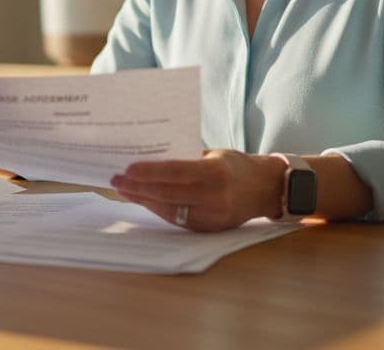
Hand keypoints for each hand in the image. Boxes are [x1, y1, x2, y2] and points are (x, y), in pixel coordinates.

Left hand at [110, 150, 287, 231]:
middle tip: (116, 180)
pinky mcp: (210, 229)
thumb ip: (186, 158)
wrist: (267, 189)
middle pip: (167, 194)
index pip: (175, 172)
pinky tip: (145, 201)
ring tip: (125, 190)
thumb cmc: (237, 166)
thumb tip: (149, 158)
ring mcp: (213, 216)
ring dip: (144, 201)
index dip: (148, 172)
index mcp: (216, 173)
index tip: (127, 169)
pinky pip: (178, 220)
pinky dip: (159, 210)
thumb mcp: (214, 154)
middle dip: (138, 188)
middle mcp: (215, 197)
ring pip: (170, 210)